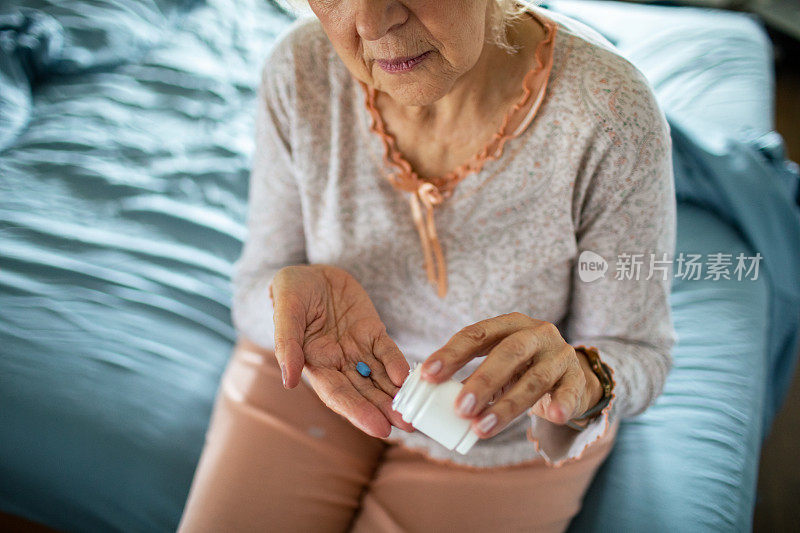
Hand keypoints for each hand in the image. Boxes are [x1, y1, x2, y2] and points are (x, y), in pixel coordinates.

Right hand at [270, 264, 413, 437]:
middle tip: (408, 426)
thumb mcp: (285, 310)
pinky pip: (387, 351)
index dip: (357, 411)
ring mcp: (357, 348)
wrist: (311, 271)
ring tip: (415, 414)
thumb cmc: (291, 291)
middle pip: (363, 392)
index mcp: (314, 363)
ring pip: (379, 377)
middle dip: (384, 410)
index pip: (337, 394)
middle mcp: (338, 362)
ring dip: (396, 396)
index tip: (378, 428)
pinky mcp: (372, 331)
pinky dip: (398, 364)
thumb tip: (289, 381)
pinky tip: (408, 377)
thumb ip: (287, 344)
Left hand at [419, 312, 603, 437]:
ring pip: (533, 379)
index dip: (451, 354)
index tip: (427, 375)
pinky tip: (553, 416)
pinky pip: (568, 392)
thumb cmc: (522, 369)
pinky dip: (561, 404)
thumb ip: (469, 376)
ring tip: (482, 428)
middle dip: (481, 381)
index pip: (476, 334)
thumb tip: (430, 398)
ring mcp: (559, 355)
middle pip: (508, 353)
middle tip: (459, 408)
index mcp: (509, 324)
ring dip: (506, 406)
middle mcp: (536, 333)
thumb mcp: (497, 364)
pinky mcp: (576, 379)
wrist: (571, 377)